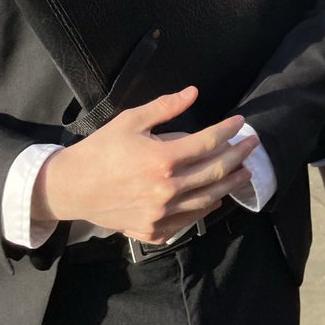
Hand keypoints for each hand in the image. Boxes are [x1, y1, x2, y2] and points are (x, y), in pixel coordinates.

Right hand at [32, 86, 256, 242]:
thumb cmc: (101, 150)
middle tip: (253, 145)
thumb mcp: (130, 121)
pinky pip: (189, 220)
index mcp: (162, 159)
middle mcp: (166, 190)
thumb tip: (193, 93)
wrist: (72, 188)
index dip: (228, 130)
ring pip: (208, 200)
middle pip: (215, 172)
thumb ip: (165, 107)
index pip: (208, 143)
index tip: (241, 122)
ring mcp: (162, 214)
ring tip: (244, 173)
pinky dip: (206, 208)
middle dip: (239, 156)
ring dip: (230, 184)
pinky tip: (215, 198)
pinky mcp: (154, 231)